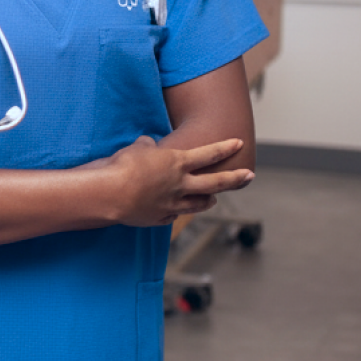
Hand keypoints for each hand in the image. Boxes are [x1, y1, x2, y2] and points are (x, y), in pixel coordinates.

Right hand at [99, 136, 253, 225]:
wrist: (110, 194)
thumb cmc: (122, 166)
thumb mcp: (136, 148)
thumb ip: (147, 146)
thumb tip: (149, 144)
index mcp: (177, 163)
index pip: (209, 154)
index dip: (225, 148)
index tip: (239, 143)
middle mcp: (181, 185)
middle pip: (215, 183)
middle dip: (235, 179)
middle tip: (250, 176)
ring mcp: (172, 204)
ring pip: (198, 204)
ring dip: (208, 200)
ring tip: (214, 199)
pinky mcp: (160, 218)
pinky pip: (173, 215)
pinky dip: (175, 212)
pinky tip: (174, 211)